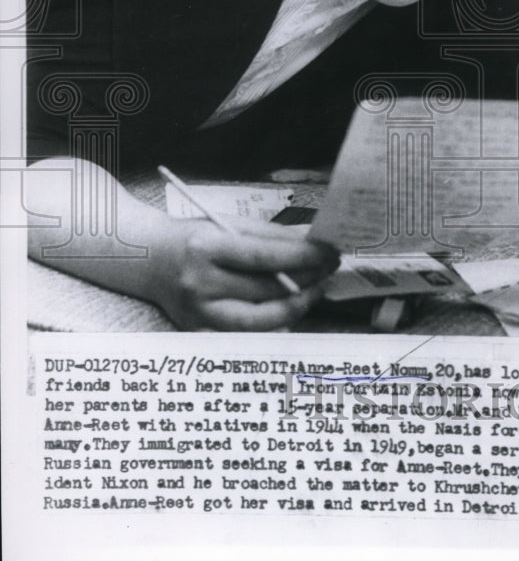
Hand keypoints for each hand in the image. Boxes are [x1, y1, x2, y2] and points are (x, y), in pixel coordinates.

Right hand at [148, 218, 338, 329]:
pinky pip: (246, 336)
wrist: (148, 259)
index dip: (303, 257)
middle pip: (266, 290)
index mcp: (205, 248)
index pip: (264, 257)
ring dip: (296, 306)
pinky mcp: (199, 332)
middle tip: (329, 269)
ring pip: (260, 321)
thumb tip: (311, 244)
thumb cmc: (193, 238)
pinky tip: (290, 309)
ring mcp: (198, 314)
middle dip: (306, 279)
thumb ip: (270, 236)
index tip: (329, 252)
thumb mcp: (227, 224)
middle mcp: (199, 284)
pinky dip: (273, 324)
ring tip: (315, 289)